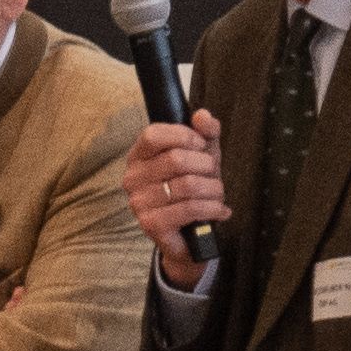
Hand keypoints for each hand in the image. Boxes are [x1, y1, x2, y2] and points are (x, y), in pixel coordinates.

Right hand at [126, 113, 227, 286]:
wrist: (190, 234)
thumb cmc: (192, 190)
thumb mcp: (202, 155)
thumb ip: (205, 133)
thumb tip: (202, 116)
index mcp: (139, 156)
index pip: (153, 134)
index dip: (184, 136)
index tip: (200, 146)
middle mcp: (132, 178)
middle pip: (176, 159)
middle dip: (206, 166)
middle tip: (212, 174)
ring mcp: (139, 202)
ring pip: (188, 185)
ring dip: (214, 189)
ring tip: (217, 195)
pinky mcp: (151, 224)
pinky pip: (190, 208)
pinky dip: (213, 208)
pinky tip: (218, 210)